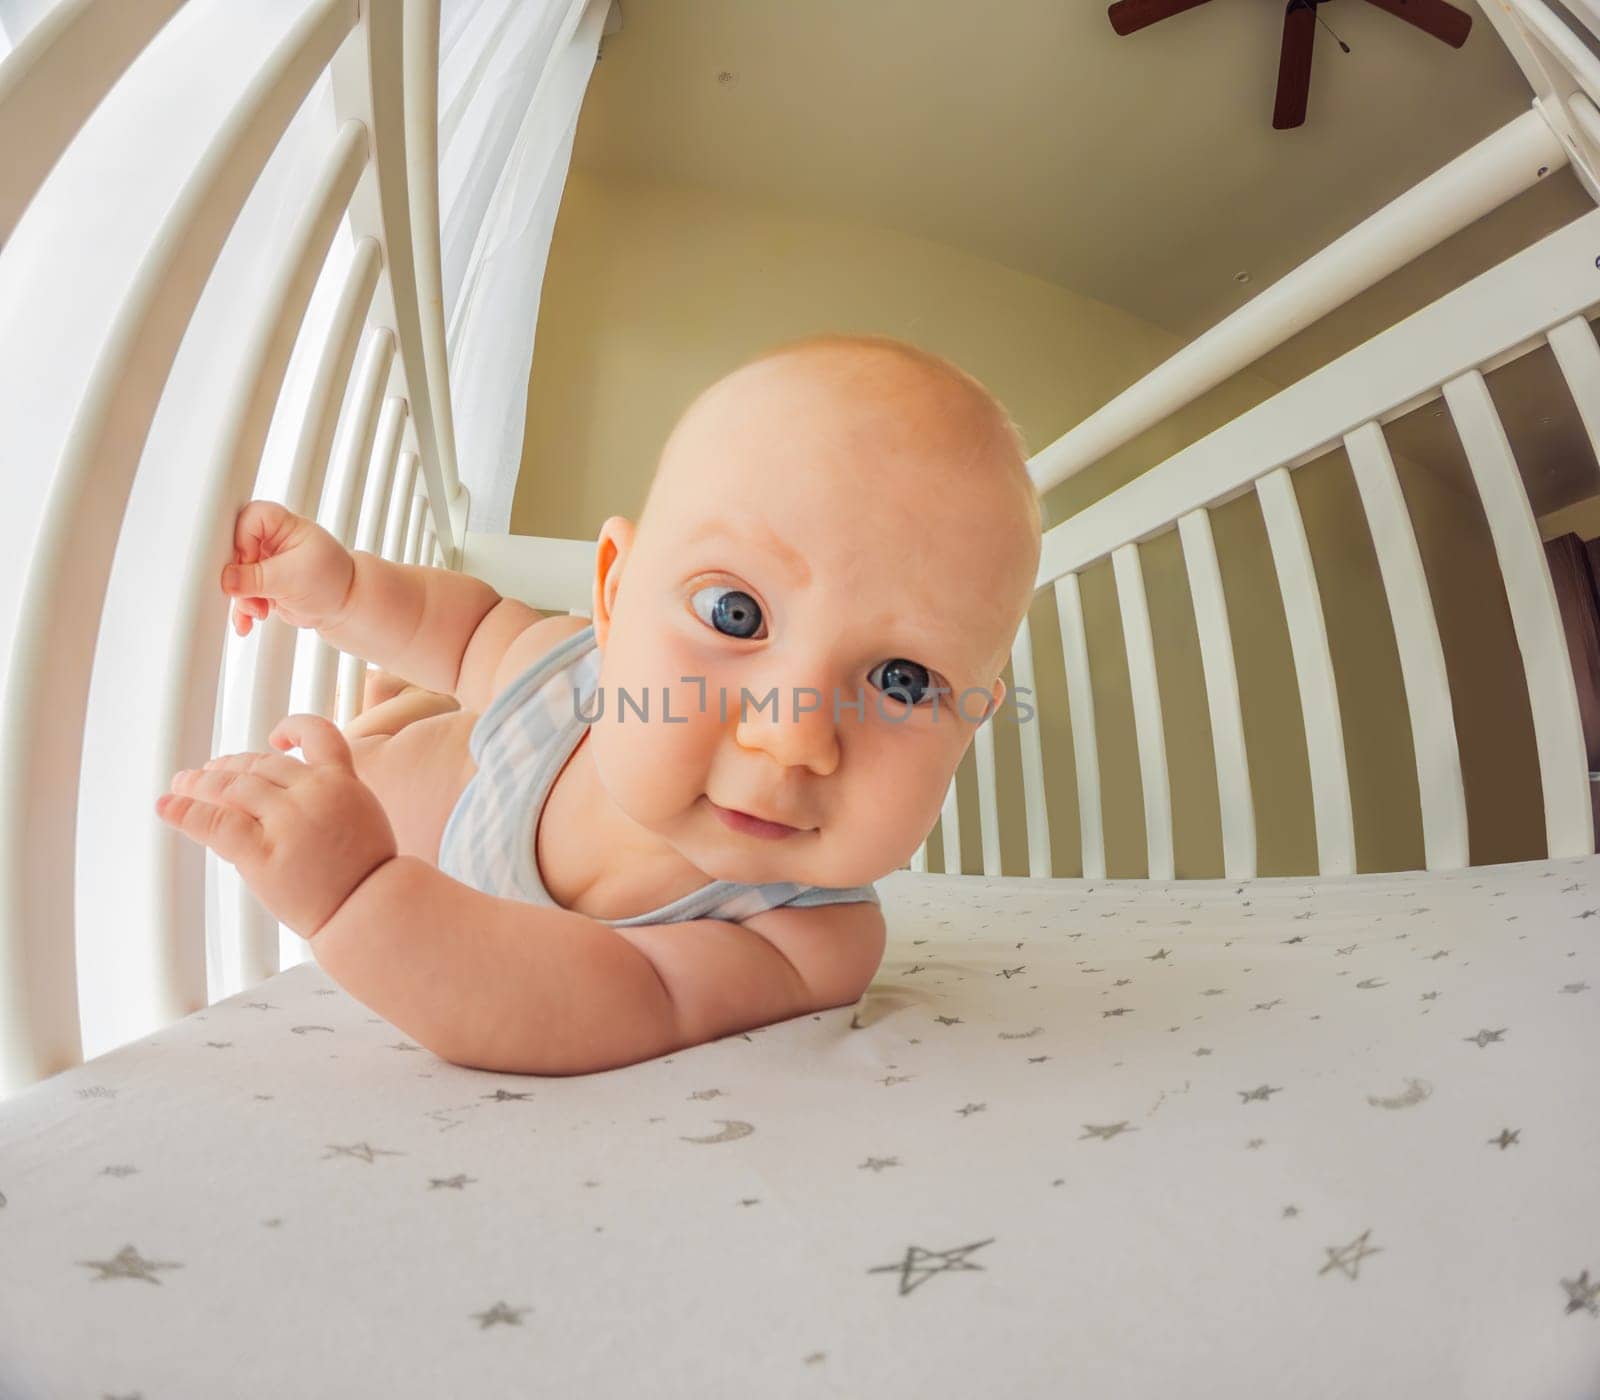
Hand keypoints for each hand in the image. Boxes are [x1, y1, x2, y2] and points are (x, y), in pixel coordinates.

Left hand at [154, 715, 396, 939]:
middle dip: (228, 767)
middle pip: (259, 765)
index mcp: (343, 782)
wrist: (373, 910)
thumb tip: (285, 795)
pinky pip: (217, 824)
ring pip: (232, 788)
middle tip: (206, 774)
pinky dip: (187, 813)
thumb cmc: (368, 877)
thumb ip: (330, 799)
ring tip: (182, 785)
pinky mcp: (264, 853)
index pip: (318, 735)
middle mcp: (314, 793)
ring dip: (200, 784)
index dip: (294, 728)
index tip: (275, 738)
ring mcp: (288, 821)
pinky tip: (168, 806)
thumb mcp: (363, 818)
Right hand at [222, 499, 356, 636]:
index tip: (249, 561)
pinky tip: (247, 622)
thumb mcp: (293, 577)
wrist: (344, 606)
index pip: (248, 518)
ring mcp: (263, 563)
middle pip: (234, 547)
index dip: (242, 539)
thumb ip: (257, 578)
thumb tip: (227, 580)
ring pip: (235, 574)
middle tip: (245, 591)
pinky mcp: (261, 584)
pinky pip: (241, 594)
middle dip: (237, 575)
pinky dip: (243, 609)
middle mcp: (270, 541)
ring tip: (259, 610)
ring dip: (242, 597)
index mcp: (283, 525)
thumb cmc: (332, 580)